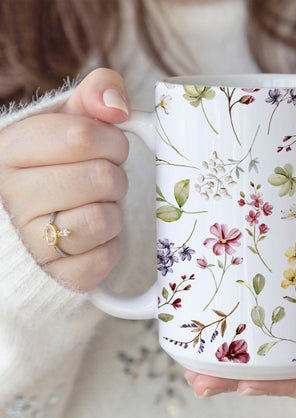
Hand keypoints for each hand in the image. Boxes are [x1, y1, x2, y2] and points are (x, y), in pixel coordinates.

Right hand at [0, 68, 129, 290]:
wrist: (41, 221)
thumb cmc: (59, 166)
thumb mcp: (69, 120)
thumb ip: (94, 95)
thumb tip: (116, 104)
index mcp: (8, 151)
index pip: (82, 136)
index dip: (112, 141)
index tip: (108, 148)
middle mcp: (10, 197)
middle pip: (101, 178)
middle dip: (115, 177)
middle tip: (101, 181)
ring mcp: (29, 242)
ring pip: (104, 219)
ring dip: (113, 212)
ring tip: (93, 207)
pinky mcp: (56, 275)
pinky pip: (105, 257)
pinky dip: (110, 246)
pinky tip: (92, 238)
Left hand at [184, 300, 295, 401]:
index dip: (279, 385)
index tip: (246, 383)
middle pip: (281, 378)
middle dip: (238, 381)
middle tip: (199, 381)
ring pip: (271, 363)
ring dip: (232, 365)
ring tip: (192, 366)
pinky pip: (275, 344)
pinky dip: (246, 345)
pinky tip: (216, 341)